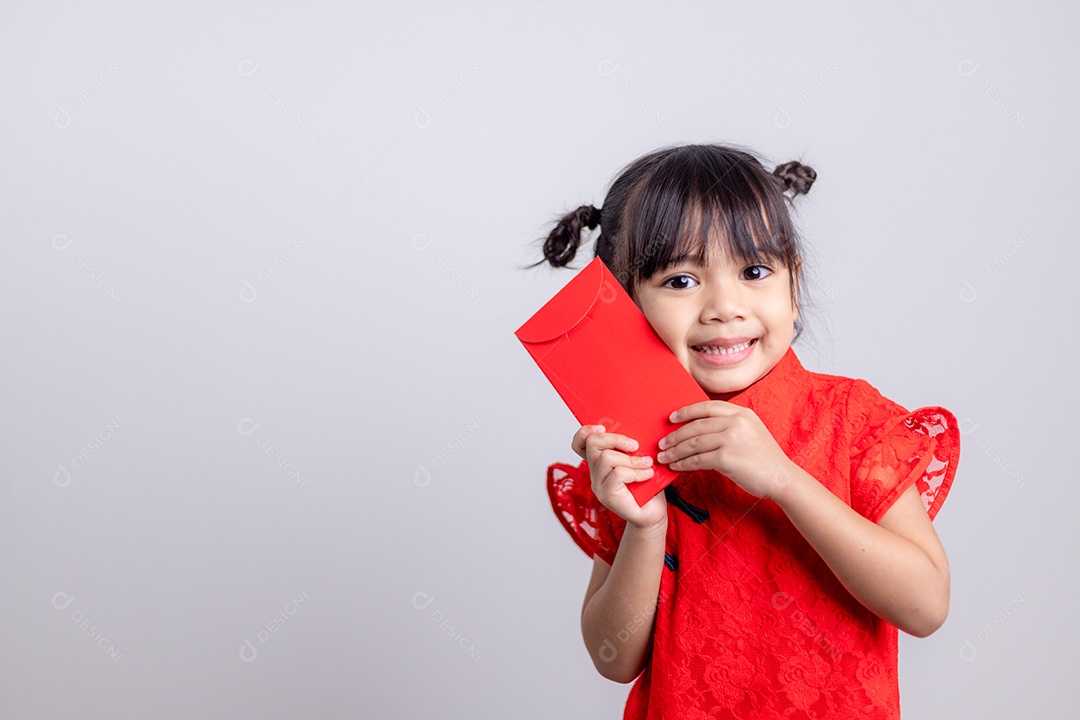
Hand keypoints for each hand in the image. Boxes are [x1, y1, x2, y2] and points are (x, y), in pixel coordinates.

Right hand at [571, 425, 667, 530]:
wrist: (652, 514)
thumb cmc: (647, 487)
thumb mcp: (639, 460)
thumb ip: (631, 448)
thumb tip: (637, 429)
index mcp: (599, 462)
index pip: (580, 443)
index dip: (585, 432)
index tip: (602, 427)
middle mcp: (595, 473)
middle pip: (593, 443)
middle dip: (615, 439)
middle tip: (635, 446)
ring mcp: (599, 485)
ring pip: (606, 457)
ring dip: (631, 459)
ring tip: (646, 464)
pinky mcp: (607, 495)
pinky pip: (618, 474)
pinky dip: (636, 472)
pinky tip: (647, 475)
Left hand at [656, 401, 794, 500]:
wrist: (781, 478)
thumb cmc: (764, 459)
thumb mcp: (751, 431)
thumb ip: (730, 425)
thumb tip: (700, 428)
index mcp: (741, 412)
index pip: (707, 407)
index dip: (686, 411)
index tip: (671, 418)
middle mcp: (736, 422)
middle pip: (696, 426)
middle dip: (675, 435)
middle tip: (662, 443)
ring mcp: (731, 439)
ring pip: (693, 443)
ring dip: (675, 451)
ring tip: (664, 457)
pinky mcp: (726, 458)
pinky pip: (697, 460)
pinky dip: (683, 464)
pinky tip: (676, 467)